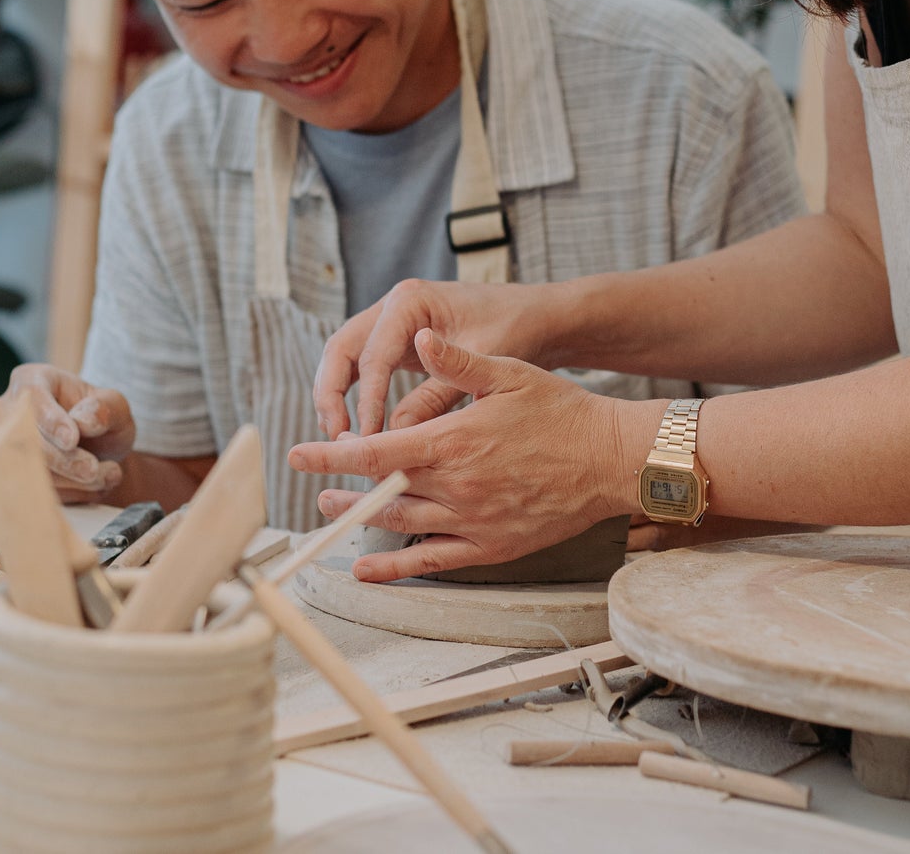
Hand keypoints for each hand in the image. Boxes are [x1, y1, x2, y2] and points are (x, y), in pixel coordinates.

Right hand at [2, 363, 135, 502]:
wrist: (98, 450)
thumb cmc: (101, 418)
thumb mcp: (115, 406)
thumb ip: (105, 407)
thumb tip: (83, 421)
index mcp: (32, 380)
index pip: (31, 397)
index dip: (51, 420)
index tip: (72, 440)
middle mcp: (8, 412)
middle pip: (24, 439)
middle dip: (62, 459)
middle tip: (94, 470)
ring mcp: (4, 447)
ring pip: (27, 469)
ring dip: (69, 480)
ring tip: (107, 475)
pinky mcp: (11, 478)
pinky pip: (32, 492)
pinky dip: (68, 494)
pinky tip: (95, 487)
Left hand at [294, 329, 661, 580]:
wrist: (610, 460)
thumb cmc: (562, 411)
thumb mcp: (507, 373)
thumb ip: (456, 362)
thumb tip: (418, 339)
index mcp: (454, 441)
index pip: (376, 451)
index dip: (331, 454)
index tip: (299, 454)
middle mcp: (456, 486)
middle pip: (381, 492)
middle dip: (341, 487)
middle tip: (314, 486)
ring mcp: (472, 521)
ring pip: (400, 525)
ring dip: (362, 520)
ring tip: (334, 512)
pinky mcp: (490, 546)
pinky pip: (433, 562)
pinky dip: (395, 568)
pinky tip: (368, 570)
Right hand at [313, 278, 557, 438]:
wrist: (536, 316)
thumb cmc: (514, 330)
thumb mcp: (480, 363)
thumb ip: (438, 395)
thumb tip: (396, 434)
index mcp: (410, 301)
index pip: (373, 356)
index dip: (366, 401)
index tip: (367, 441)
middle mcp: (393, 306)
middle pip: (341, 349)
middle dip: (330, 395)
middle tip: (336, 439)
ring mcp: (392, 321)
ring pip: (344, 357)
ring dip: (335, 396)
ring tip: (339, 440)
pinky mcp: (398, 340)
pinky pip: (363, 366)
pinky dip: (354, 394)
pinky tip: (359, 428)